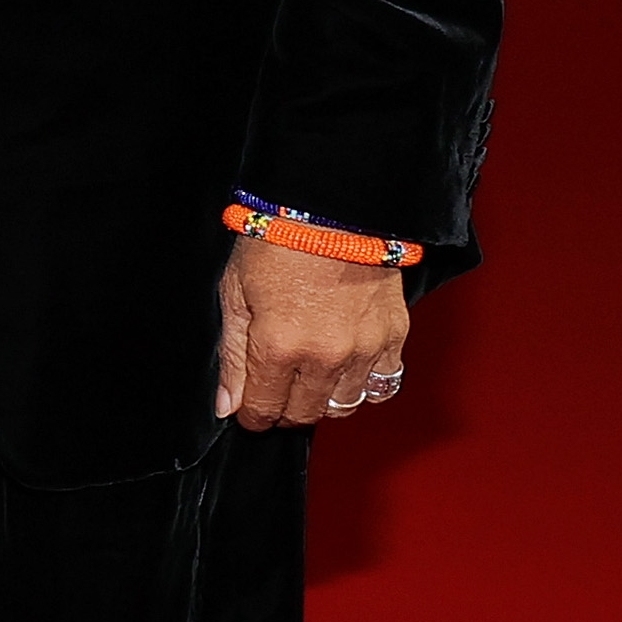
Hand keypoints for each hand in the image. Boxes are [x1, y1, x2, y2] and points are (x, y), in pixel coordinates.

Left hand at [216, 238, 410, 430]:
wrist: (332, 206)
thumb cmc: (278, 240)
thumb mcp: (235, 293)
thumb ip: (233, 356)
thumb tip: (227, 405)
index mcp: (278, 346)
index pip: (263, 410)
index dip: (251, 413)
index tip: (250, 405)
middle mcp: (324, 357)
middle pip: (303, 415)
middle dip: (284, 409)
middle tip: (277, 386)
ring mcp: (363, 350)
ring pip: (343, 406)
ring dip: (323, 399)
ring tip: (310, 375)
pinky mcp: (393, 337)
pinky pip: (383, 384)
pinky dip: (364, 383)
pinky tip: (347, 366)